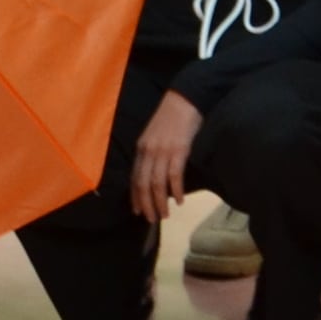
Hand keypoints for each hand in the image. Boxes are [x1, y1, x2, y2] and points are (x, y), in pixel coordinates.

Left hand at [129, 88, 205, 222]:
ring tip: (164, 215)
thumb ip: (152, 152)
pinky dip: (175, 191)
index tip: (137, 211)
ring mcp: (163, 151)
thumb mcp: (155, 135)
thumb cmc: (172, 117)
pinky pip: (174, 176)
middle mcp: (149, 151)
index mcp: (142, 148)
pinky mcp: (179, 150)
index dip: (135, 196)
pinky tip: (179, 200)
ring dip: (160, 202)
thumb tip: (154, 173)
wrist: (185, 99)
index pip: (134, 177)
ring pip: (157, 184)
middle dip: (146, 205)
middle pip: (143, 184)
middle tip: (151, 220)